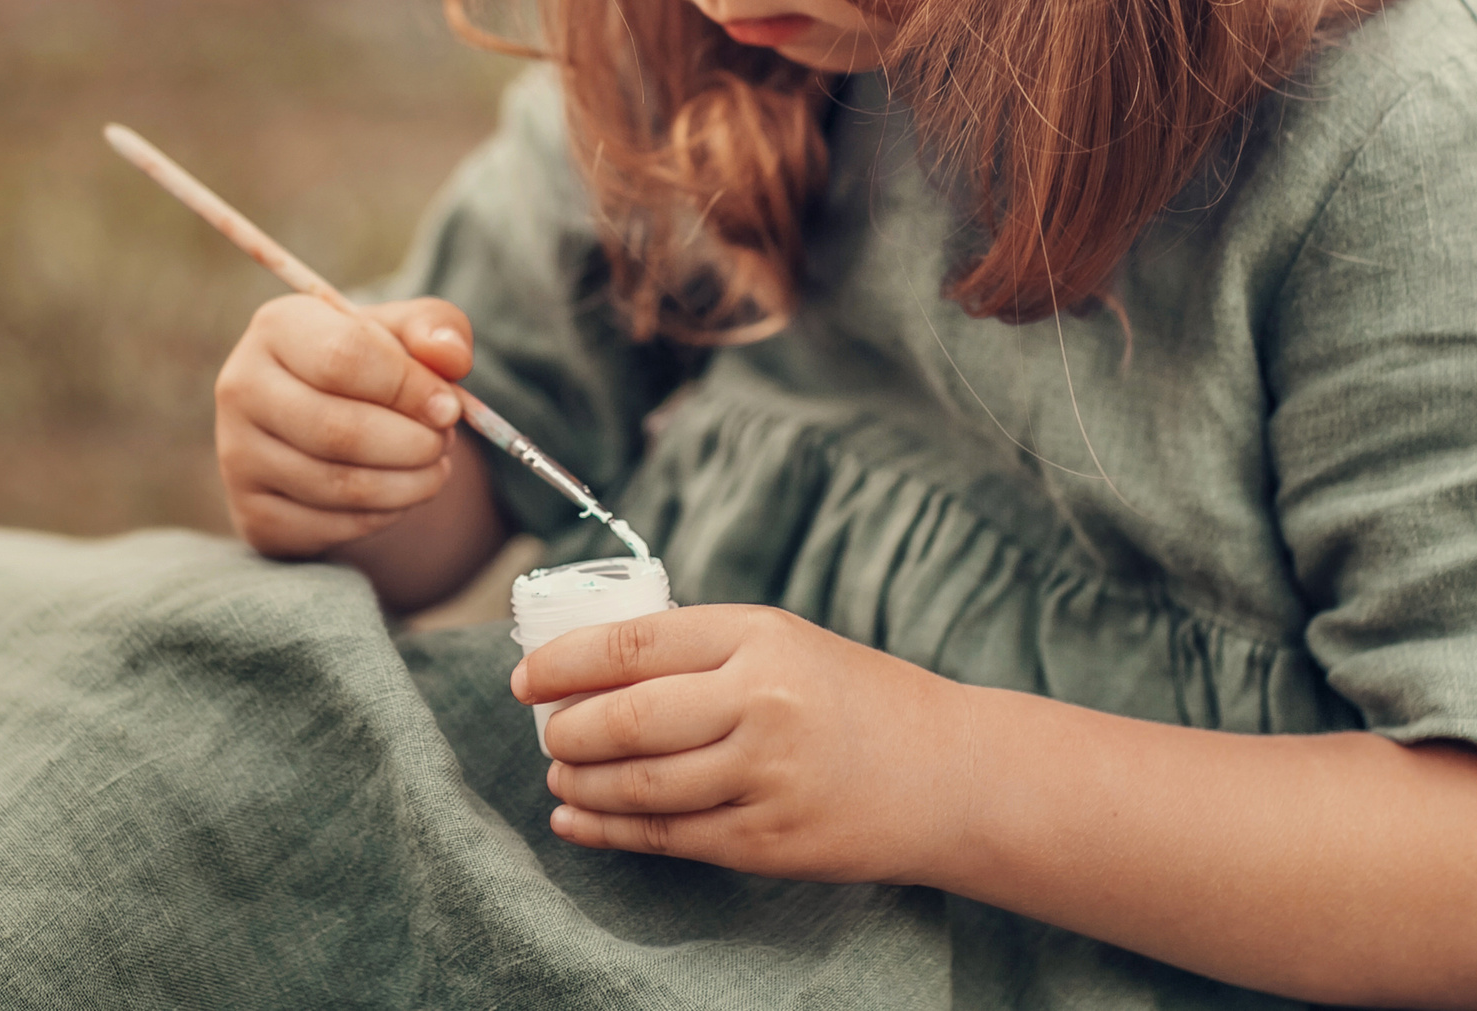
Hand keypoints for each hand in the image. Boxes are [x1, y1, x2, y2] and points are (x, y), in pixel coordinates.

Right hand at [213, 295, 473, 556]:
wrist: (324, 422)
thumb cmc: (370, 366)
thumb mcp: (405, 332)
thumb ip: (436, 329)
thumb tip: (452, 357)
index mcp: (277, 327)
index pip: (343, 357)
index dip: (408, 388)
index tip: (450, 407)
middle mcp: (242, 388)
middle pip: (337, 429)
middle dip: (412, 443)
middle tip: (445, 442)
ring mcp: (238, 455)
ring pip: (337, 484)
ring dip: (408, 483)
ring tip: (435, 467)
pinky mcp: (253, 513)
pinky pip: (330, 527)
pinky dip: (382, 516)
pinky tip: (400, 493)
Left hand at [512, 604, 971, 884]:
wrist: (949, 773)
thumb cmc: (855, 699)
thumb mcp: (786, 644)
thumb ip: (703, 651)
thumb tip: (595, 668)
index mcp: (758, 636)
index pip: (634, 644)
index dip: (565, 662)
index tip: (527, 677)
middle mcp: (760, 702)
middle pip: (627, 719)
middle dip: (566, 730)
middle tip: (544, 732)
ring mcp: (764, 776)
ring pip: (638, 785)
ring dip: (580, 785)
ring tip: (560, 777)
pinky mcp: (766, 841)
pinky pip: (667, 838)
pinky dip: (608, 832)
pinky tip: (577, 822)